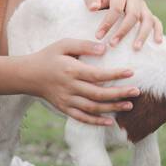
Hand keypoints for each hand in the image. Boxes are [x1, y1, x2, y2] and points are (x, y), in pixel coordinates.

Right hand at [24, 38, 139, 126]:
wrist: (28, 75)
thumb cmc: (49, 56)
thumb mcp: (64, 44)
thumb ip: (84, 45)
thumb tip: (104, 48)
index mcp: (71, 70)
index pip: (98, 75)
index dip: (116, 74)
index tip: (131, 72)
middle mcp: (70, 88)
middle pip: (98, 94)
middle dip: (119, 94)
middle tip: (137, 92)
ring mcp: (66, 100)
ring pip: (92, 108)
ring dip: (112, 108)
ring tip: (129, 106)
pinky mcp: (64, 109)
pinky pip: (81, 118)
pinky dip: (96, 122)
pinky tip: (110, 122)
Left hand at [84, 0, 163, 49]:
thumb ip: (91, 0)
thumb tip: (93, 8)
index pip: (116, 8)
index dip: (108, 23)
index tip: (98, 37)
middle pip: (133, 14)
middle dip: (123, 31)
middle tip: (112, 45)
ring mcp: (143, 5)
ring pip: (147, 19)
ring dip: (142, 35)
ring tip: (135, 48)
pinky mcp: (148, 13)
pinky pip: (156, 22)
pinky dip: (158, 31)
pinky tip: (157, 42)